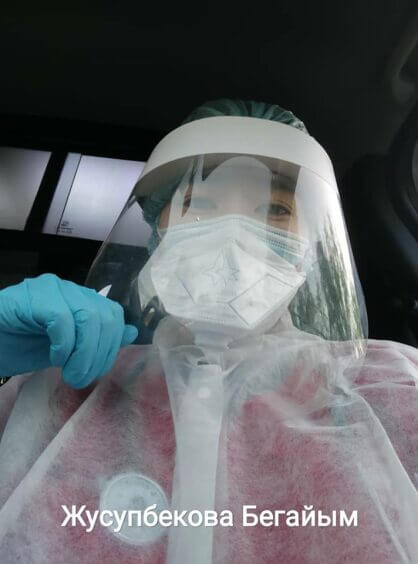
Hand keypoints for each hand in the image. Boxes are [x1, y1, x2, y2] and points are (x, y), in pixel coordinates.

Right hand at [0, 274, 137, 387]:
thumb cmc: (22, 345)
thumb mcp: (68, 350)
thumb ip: (98, 340)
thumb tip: (131, 333)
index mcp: (81, 299)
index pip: (113, 315)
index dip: (111, 345)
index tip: (96, 371)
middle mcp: (69, 289)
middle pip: (105, 316)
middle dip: (100, 353)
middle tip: (82, 377)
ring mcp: (51, 288)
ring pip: (88, 317)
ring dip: (84, 353)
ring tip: (70, 373)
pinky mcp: (32, 295)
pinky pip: (61, 318)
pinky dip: (64, 343)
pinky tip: (54, 356)